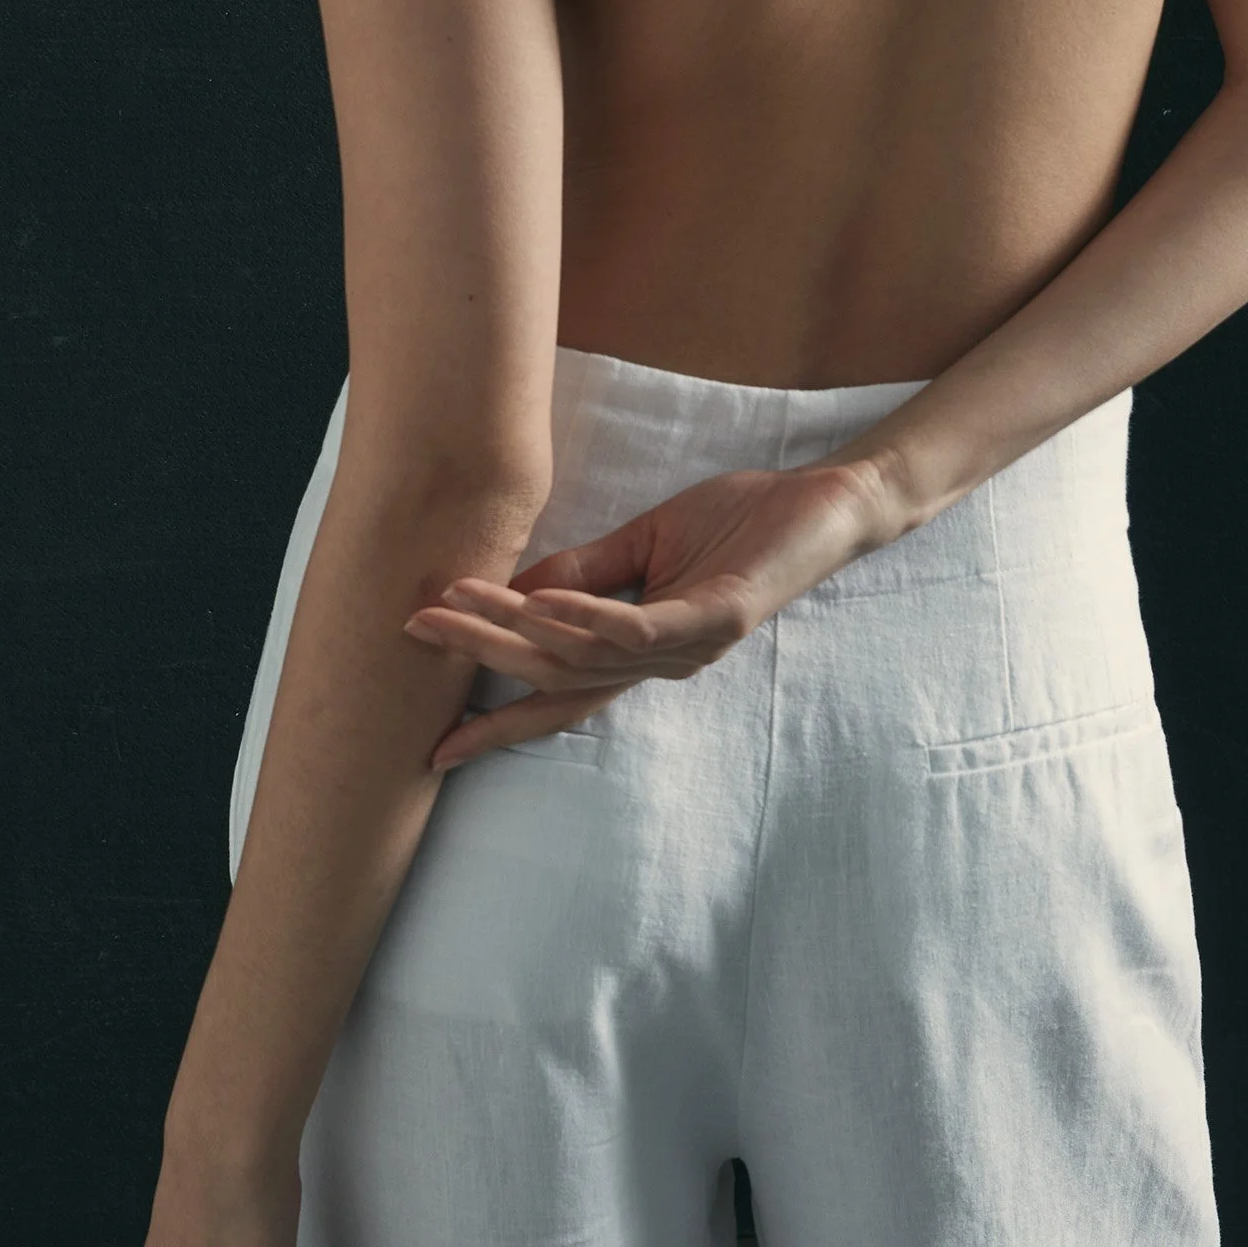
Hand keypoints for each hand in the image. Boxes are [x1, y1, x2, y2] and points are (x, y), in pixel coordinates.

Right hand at [403, 455, 888, 769]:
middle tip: (419, 637)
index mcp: (642, 649)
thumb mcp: (646, 541)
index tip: (438, 744)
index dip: (499, 720)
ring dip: (516, 631)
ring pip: (584, 654)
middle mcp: (661, 662)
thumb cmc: (742, 520)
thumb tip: (513, 592)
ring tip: (460, 605)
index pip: (558, 692)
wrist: (828, 501)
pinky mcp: (719, 616)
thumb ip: (584, 574)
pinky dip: (586, 619)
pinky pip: (640, 629)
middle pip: (556, 678)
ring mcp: (690, 645)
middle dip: (484, 663)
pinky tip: (540, 606)